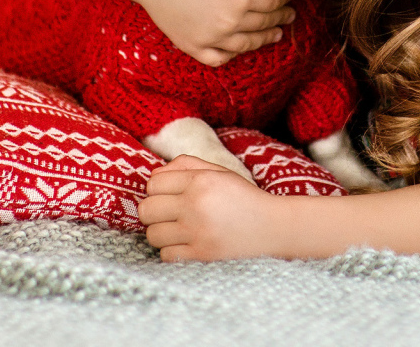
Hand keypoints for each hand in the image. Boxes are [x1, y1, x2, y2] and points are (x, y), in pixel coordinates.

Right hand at [125, 0, 300, 66]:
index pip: (274, 1)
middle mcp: (229, 22)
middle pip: (263, 22)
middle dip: (279, 17)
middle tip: (289, 14)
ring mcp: (209, 37)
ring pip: (246, 44)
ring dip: (264, 38)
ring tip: (275, 33)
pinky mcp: (191, 45)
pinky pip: (218, 58)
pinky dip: (232, 54)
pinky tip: (240, 47)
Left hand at [139, 155, 289, 260]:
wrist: (272, 227)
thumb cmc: (243, 197)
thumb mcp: (220, 172)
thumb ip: (186, 165)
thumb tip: (154, 175)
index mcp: (201, 181)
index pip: (153, 183)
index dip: (157, 189)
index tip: (170, 194)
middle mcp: (195, 205)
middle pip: (147, 210)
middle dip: (154, 211)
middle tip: (170, 213)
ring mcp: (196, 232)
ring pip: (152, 234)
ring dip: (162, 232)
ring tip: (179, 229)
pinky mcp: (200, 255)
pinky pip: (165, 255)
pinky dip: (172, 250)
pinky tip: (187, 243)